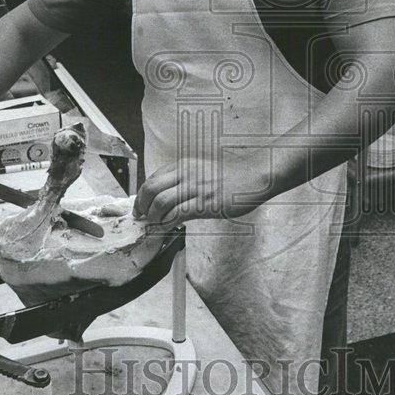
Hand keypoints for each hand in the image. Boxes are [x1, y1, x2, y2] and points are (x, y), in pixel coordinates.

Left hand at [133, 151, 277, 227]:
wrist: (253, 177)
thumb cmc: (231, 177)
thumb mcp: (202, 170)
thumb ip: (184, 180)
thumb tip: (166, 198)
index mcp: (183, 165)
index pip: (152, 178)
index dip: (142, 195)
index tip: (140, 207)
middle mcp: (186, 174)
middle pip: (151, 189)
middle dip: (142, 206)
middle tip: (142, 218)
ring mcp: (195, 188)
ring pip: (161, 203)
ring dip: (153, 217)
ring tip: (154, 225)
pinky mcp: (205, 203)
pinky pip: (178, 214)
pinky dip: (167, 224)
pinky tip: (167, 229)